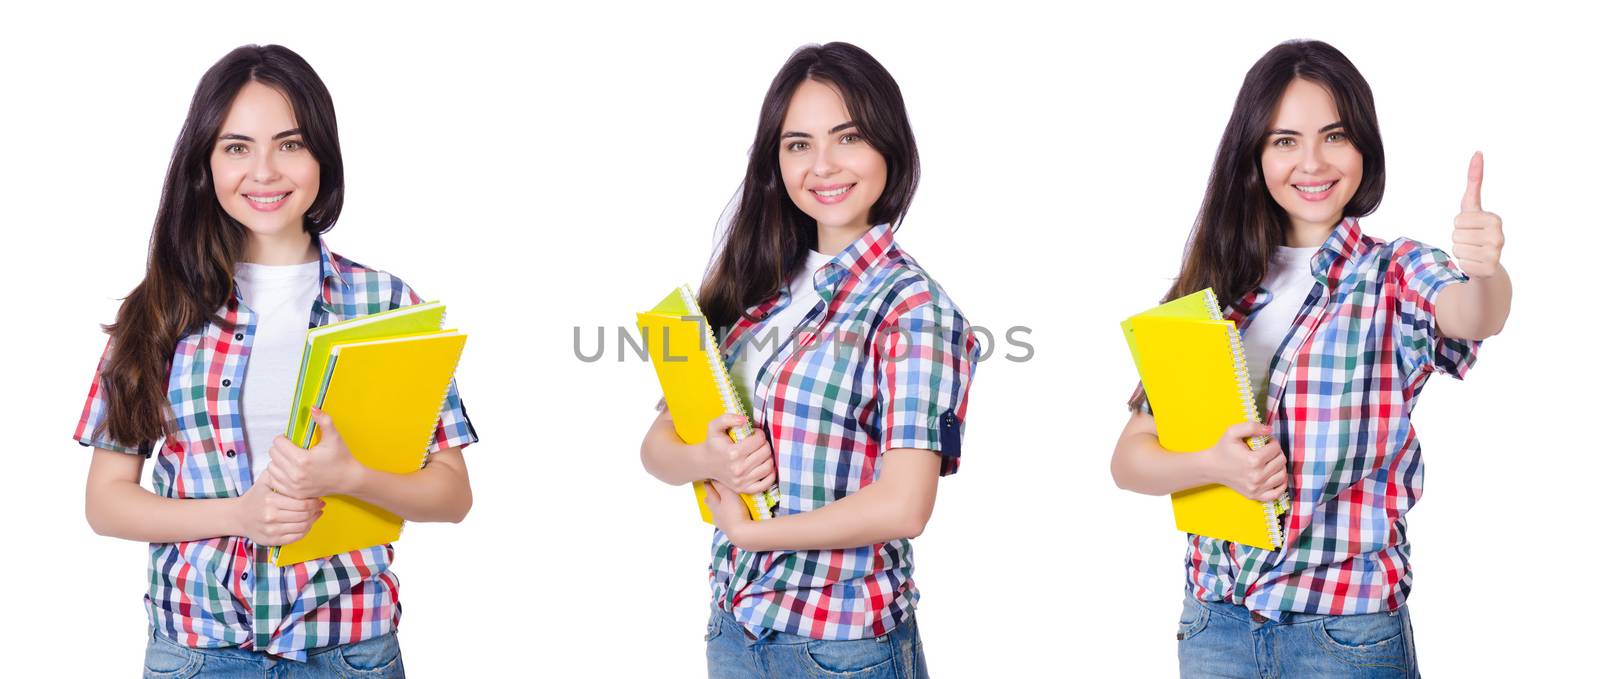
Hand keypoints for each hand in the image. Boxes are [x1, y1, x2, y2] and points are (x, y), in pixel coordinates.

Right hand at [234, 475, 323, 545]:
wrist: (238, 517)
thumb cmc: (255, 497)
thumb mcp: (263, 481)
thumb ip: (278, 472)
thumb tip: (295, 464)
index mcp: (270, 500)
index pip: (301, 503)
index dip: (314, 501)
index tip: (318, 497)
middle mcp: (271, 517)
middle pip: (304, 515)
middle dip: (316, 510)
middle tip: (320, 504)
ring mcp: (272, 530)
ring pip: (302, 527)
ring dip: (313, 520)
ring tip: (316, 513)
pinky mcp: (273, 541)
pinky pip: (296, 537)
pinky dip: (306, 530)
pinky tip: (308, 523)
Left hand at [264, 407, 361, 499]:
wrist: (348, 479)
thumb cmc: (341, 458)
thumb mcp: (334, 437)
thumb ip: (323, 420)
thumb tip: (313, 407)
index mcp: (302, 459)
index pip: (278, 443)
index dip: (283, 438)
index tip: (291, 440)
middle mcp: (295, 474)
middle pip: (273, 454)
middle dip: (280, 448)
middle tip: (291, 448)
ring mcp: (293, 486)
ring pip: (271, 468)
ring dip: (278, 461)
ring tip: (289, 459)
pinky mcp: (294, 493)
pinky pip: (274, 481)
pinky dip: (278, 474)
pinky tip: (288, 470)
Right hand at [700, 413, 775, 494]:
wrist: (704, 463)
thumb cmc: (713, 444)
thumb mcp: (714, 426)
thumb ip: (727, 418)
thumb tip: (744, 420)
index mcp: (733, 453)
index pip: (759, 440)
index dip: (759, 433)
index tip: (754, 433)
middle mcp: (738, 469)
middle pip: (766, 452)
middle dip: (765, 444)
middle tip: (758, 442)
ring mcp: (742, 481)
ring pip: (769, 466)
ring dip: (768, 457)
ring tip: (761, 453)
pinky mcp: (744, 489)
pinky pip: (766, 483)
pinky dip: (770, 474)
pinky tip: (764, 465)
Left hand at [704, 480, 753, 544]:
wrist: (742, 533)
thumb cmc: (735, 512)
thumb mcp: (728, 495)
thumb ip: (722, 486)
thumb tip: (714, 477)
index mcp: (715, 505)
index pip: (710, 492)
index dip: (708, 486)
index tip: (706, 480)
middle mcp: (716, 514)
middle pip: (711, 505)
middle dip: (710, 499)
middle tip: (707, 497)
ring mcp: (723, 523)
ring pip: (717, 514)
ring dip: (716, 510)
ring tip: (716, 509)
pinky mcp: (730, 530)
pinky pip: (725, 522)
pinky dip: (724, 518)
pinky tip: (727, 520)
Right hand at [1205, 422, 1286, 501]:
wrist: (1212, 468)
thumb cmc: (1222, 449)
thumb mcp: (1232, 432)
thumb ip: (1251, 426)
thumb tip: (1269, 430)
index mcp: (1253, 460)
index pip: (1276, 448)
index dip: (1272, 441)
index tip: (1266, 441)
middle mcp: (1257, 476)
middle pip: (1281, 461)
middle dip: (1277, 452)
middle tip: (1268, 450)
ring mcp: (1256, 488)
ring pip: (1282, 476)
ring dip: (1280, 466)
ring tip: (1271, 461)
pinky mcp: (1255, 495)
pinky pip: (1277, 493)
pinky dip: (1280, 485)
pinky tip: (1275, 476)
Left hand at [1452, 152, 1504, 278]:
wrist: (1487, 264)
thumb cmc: (1475, 231)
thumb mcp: (1472, 207)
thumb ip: (1474, 181)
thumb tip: (1477, 152)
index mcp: (1495, 219)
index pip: (1458, 220)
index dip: (1459, 225)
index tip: (1471, 227)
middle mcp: (1499, 236)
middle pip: (1456, 234)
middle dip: (1458, 238)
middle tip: (1471, 242)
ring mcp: (1496, 254)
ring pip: (1457, 249)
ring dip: (1460, 252)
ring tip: (1473, 252)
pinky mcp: (1489, 269)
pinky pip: (1461, 264)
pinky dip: (1463, 265)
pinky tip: (1475, 264)